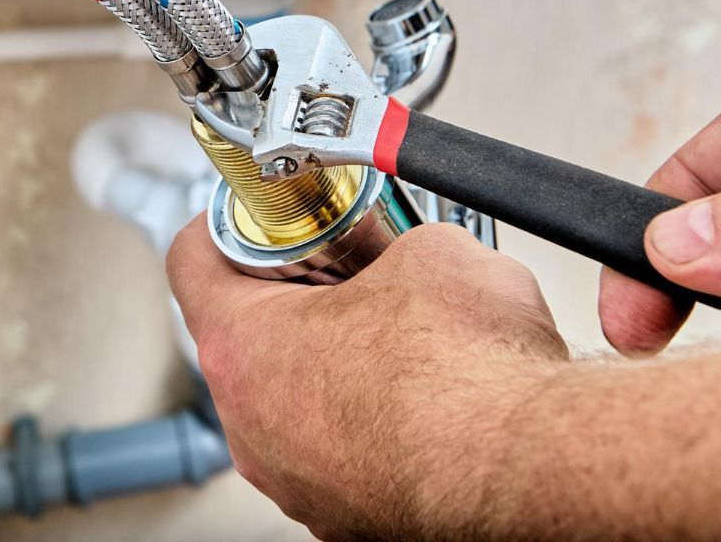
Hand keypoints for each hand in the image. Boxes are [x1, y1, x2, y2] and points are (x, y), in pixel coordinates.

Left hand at [167, 218, 567, 540]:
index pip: (192, 259)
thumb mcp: (428, 247)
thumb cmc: (467, 374)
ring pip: (292, 399)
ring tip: (399, 337)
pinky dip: (368, 418)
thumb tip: (405, 246)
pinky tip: (422, 396)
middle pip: (245, 334)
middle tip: (346, 270)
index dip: (227, 218)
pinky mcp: (344, 514)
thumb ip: (388, 240)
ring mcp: (294, 478)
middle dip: (295, 293)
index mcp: (244, 347)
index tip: (256, 210)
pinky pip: (337, 449)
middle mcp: (251, 425)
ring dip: (334, 361)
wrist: (528, 467)